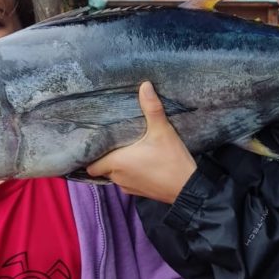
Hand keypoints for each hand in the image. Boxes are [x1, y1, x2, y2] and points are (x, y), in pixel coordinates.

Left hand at [87, 81, 196, 201]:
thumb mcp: (162, 131)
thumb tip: (145, 85)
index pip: (91, 165)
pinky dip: (130, 174)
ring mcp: (128, 187)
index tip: (96, 144)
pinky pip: (127, 182)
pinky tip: (140, 163)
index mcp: (117, 163)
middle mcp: (118, 177)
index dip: (91, 156)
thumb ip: (152, 108)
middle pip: (103, 168)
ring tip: (126, 150)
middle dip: (106, 156)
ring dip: (118, 165)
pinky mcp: (139, 193)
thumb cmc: (172, 161)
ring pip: (115, 175)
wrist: (188, 188)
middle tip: (113, 141)